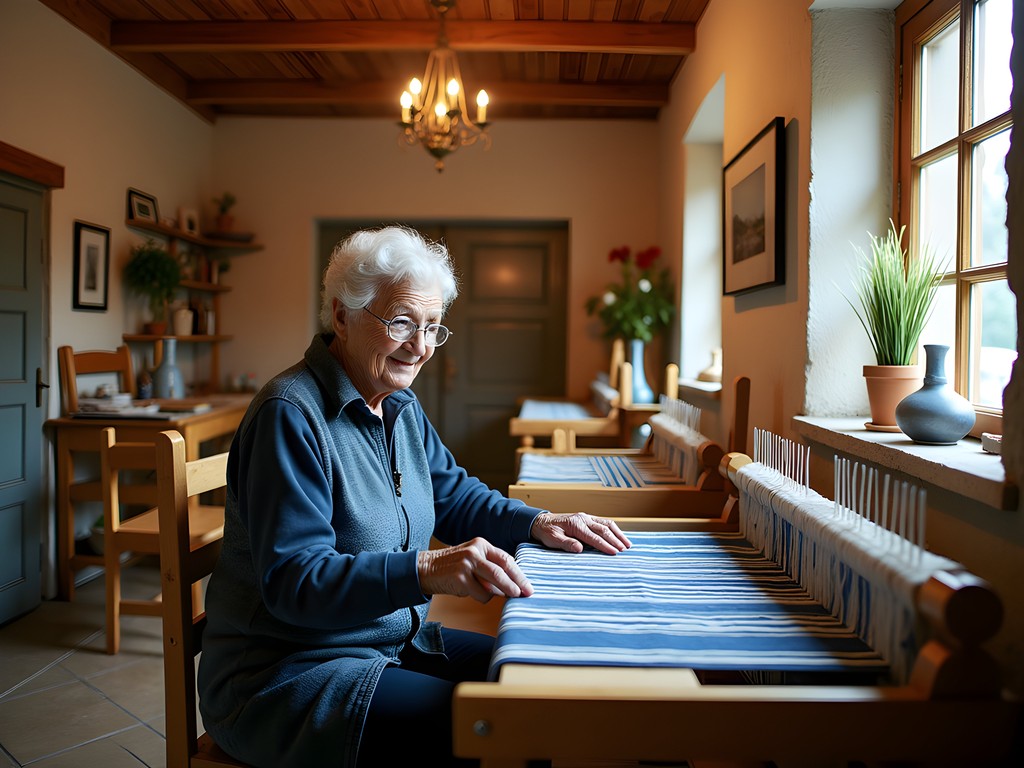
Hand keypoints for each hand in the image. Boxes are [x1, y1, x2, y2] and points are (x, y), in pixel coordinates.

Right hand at [418, 537, 533, 602]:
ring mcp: (467, 564)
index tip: (527, 586)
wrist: (426, 569)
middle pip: (503, 570)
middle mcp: (475, 551)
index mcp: (481, 545)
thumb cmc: (452, 567)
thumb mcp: (473, 560)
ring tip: (506, 597)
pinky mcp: (460, 578)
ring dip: (503, 592)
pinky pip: (481, 594)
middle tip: (525, 594)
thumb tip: (512, 585)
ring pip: (494, 583)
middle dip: (517, 584)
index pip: (506, 559)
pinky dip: (482, 597)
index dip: (519, 574)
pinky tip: (472, 593)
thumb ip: (490, 568)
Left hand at [530, 512, 631, 554]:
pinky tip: (619, 536)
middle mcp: (583, 519)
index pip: (594, 537)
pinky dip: (613, 529)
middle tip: (625, 550)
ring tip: (627, 544)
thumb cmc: (547, 532)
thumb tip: (579, 549)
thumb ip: (566, 544)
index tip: (615, 553)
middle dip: (616, 540)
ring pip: (607, 524)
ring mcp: (586, 517)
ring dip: (618, 534)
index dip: (605, 545)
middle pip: (604, 529)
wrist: (541, 522)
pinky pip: (603, 522)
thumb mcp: (553, 540)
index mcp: (576, 524)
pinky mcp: (587, 518)